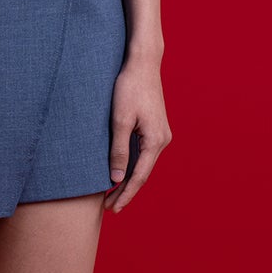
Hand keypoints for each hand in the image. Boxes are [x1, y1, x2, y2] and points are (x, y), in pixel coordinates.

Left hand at [104, 56, 169, 213]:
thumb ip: (118, 150)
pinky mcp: (154, 128)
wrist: (142, 63)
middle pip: (142, 174)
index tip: (113, 209)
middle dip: (126, 191)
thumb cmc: (129, 88)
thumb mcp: (120, 120)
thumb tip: (116, 179)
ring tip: (111, 196)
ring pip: (143, 165)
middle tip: (109, 209)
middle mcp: (162, 140)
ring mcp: (160, 134)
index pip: (139, 177)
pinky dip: (131, 166)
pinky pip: (143, 153)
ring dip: (128, 180)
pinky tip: (120, 173)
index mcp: (155, 141)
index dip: (125, 195)